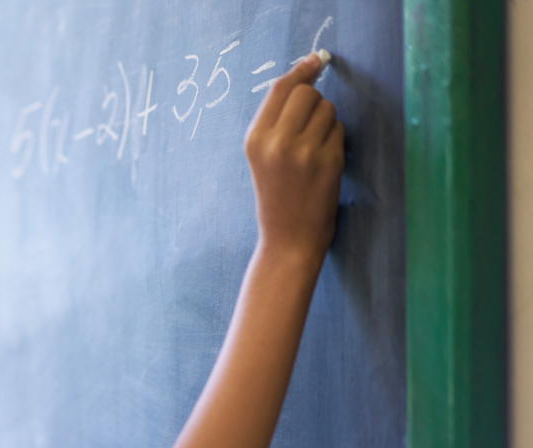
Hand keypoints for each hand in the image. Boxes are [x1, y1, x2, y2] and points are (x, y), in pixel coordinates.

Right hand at [244, 53, 343, 263]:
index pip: (280, 88)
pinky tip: (324, 162)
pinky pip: (339, 130)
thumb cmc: (276, 197)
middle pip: (306, 93)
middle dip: (315, 101)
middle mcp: (276, 142)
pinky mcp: (328, 161)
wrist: (287, 239)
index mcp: (254, 139)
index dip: (300, 71)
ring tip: (315, 149)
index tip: (315, 61)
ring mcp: (303, 151)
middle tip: (312, 124)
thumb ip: (276, 122)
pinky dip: (336, 140)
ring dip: (327, 122)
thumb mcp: (261, 157)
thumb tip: (305, 79)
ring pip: (327, 109)